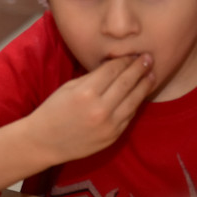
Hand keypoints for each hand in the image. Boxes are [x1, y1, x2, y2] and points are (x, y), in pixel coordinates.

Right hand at [25, 54, 154, 163]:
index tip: (133, 54)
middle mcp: (100, 108)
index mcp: (86, 92)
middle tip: (149, 58)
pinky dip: (136, 103)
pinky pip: (129, 115)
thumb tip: (114, 66)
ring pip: (134, 100)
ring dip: (144, 85)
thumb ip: (93, 78)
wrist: (46, 141)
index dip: (125, 60)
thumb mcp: (68, 88)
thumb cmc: (54, 111)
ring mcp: (109, 124)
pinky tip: (140, 94)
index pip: (113, 70)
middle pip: (127, 82)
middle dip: (139, 68)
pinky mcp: (113, 136)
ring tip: (151, 75)